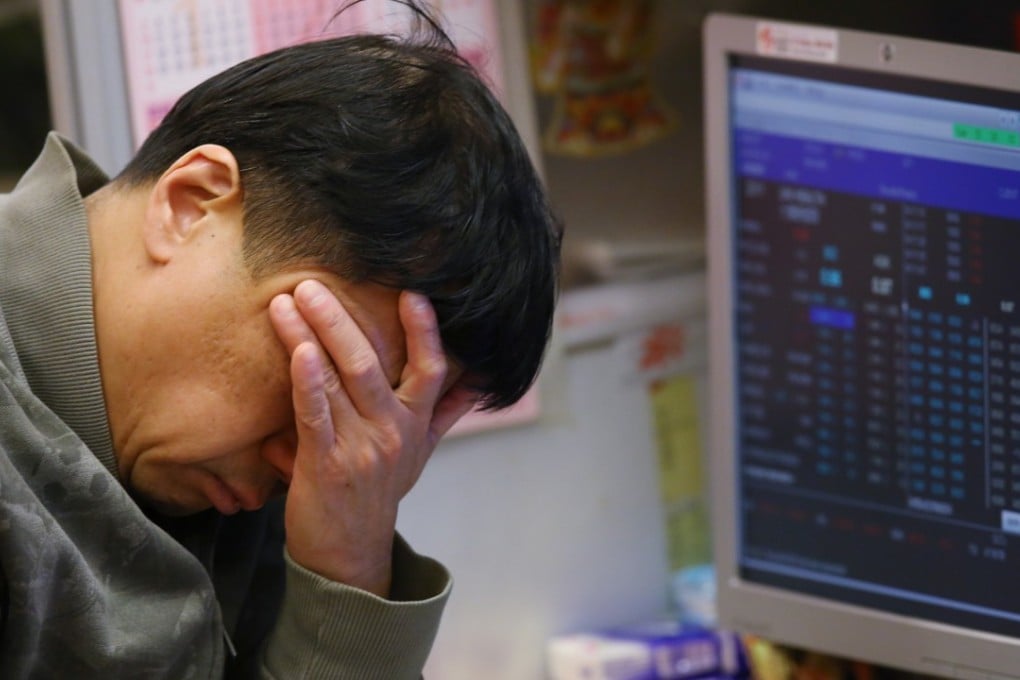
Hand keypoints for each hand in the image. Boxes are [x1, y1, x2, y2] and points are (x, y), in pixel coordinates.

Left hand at [268, 280, 476, 595]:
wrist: (348, 555)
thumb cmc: (377, 495)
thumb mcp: (419, 454)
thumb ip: (443, 413)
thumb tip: (474, 381)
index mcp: (414, 424)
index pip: (429, 370)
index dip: (424, 331)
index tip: (412, 294)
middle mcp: (392, 432)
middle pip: (371, 364)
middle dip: (340, 320)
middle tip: (312, 284)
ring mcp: (360, 448)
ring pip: (337, 381)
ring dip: (309, 337)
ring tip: (286, 302)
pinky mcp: (326, 465)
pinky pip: (315, 416)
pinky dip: (306, 382)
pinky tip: (296, 352)